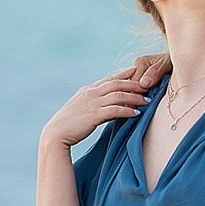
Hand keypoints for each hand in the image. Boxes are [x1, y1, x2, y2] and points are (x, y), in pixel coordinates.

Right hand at [41, 66, 155, 149]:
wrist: (56, 134)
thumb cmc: (69, 124)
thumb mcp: (81, 108)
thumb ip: (93, 102)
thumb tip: (107, 105)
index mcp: (88, 89)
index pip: (110, 78)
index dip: (125, 74)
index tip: (137, 71)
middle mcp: (91, 93)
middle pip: (118, 83)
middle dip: (135, 84)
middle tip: (148, 87)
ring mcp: (92, 103)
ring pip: (119, 95)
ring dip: (135, 98)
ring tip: (147, 101)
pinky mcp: (94, 115)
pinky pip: (115, 110)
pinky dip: (127, 111)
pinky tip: (136, 114)